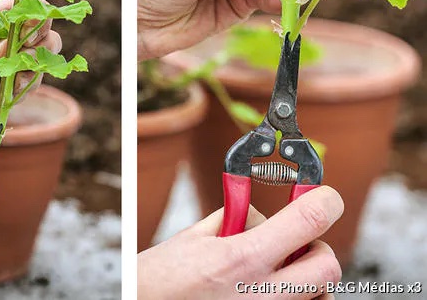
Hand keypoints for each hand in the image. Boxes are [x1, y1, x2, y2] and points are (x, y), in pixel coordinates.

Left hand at [0, 0, 61, 105]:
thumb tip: (8, 53)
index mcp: (3, 15)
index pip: (35, 11)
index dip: (39, 22)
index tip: (27, 36)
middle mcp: (13, 37)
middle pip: (48, 40)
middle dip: (42, 52)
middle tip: (24, 61)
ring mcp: (12, 61)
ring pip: (40, 67)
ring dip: (32, 76)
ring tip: (15, 84)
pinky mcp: (6, 84)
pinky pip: (26, 89)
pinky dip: (22, 92)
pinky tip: (9, 94)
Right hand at [138, 186, 343, 299]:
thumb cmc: (159, 281)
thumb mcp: (192, 239)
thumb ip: (234, 223)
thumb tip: (262, 215)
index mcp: (242, 259)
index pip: (308, 219)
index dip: (325, 201)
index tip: (324, 197)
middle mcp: (262, 293)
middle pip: (327, 265)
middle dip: (315, 248)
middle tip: (292, 243)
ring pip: (321, 295)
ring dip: (307, 280)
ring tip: (274, 276)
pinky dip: (295, 299)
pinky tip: (268, 292)